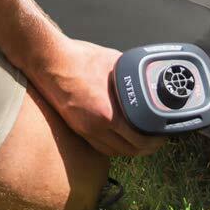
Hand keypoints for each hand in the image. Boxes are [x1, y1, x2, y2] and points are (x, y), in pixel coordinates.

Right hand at [32, 38, 164, 157]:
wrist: (48, 60)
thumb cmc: (78, 58)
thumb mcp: (113, 62)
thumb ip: (131, 76)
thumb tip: (146, 79)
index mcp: (107, 114)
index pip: (139, 141)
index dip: (155, 141)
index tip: (162, 134)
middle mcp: (95, 127)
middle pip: (129, 151)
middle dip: (146, 147)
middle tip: (155, 138)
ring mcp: (83, 129)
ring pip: (114, 151)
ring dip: (129, 148)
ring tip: (140, 139)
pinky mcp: (75, 127)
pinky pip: (99, 146)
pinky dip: (113, 145)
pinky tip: (119, 137)